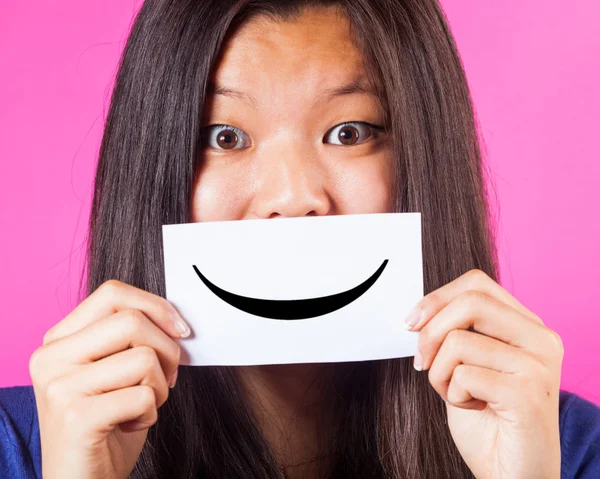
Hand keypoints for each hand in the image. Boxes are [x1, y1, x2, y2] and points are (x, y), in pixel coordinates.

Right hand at [29, 280, 189, 478]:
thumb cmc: (107, 423)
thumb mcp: (113, 371)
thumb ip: (130, 339)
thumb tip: (177, 320)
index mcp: (59, 339)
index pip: (113, 293)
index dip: (156, 306)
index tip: (181, 331)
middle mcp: (51, 357)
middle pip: (132, 321)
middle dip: (167, 350)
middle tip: (169, 378)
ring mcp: (59, 386)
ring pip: (143, 358)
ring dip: (160, 387)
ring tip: (143, 406)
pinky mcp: (75, 417)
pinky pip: (142, 396)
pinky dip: (150, 414)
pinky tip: (130, 425)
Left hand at [404, 269, 562, 478]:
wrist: (512, 473)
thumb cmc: (487, 420)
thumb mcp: (467, 365)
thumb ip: (455, 333)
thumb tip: (416, 313)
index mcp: (527, 326)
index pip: (477, 284)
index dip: (437, 298)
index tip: (411, 323)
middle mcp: (541, 338)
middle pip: (470, 302)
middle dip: (431, 332)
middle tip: (422, 363)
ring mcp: (539, 365)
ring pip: (459, 341)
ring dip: (440, 373)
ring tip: (458, 394)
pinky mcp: (529, 393)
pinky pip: (463, 374)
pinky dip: (453, 394)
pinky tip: (473, 408)